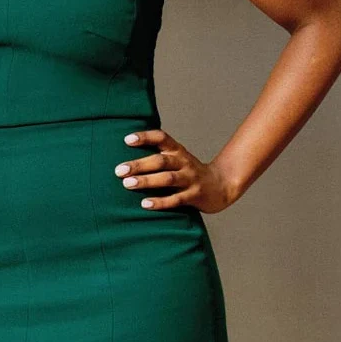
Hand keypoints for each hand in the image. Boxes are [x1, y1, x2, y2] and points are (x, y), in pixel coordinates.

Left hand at [115, 129, 237, 212]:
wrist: (221, 186)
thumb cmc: (188, 173)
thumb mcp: (176, 159)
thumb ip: (156, 156)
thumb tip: (124, 159)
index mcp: (178, 151)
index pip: (161, 138)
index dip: (145, 137)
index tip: (127, 140)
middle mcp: (184, 162)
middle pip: (160, 161)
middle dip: (139, 165)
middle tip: (119, 170)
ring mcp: (190, 179)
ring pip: (167, 179)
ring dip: (147, 181)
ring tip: (128, 184)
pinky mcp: (194, 196)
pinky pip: (176, 199)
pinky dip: (160, 202)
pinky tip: (145, 204)